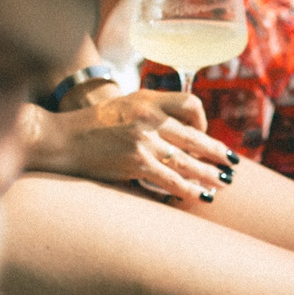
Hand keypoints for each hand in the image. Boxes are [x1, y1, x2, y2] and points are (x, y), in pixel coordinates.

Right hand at [26, 88, 236, 202]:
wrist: (61, 139)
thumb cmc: (90, 126)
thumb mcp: (123, 105)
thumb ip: (150, 113)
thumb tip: (179, 134)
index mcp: (148, 98)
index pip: (190, 103)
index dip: (202, 121)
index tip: (204, 134)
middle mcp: (148, 115)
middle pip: (194, 135)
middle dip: (217, 152)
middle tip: (232, 164)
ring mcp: (143, 139)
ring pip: (186, 159)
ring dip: (209, 174)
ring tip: (224, 184)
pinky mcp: (135, 162)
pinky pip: (170, 178)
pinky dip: (188, 189)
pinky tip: (200, 196)